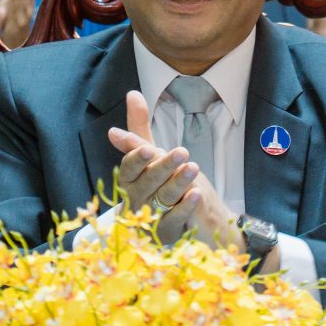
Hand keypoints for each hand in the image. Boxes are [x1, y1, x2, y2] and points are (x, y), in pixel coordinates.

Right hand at [108, 91, 243, 248]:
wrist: (179, 219)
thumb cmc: (160, 183)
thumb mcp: (151, 155)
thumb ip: (140, 128)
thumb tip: (132, 94)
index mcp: (130, 180)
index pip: (129, 169)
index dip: (137, 159)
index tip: (148, 149)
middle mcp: (137, 199)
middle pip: (147, 182)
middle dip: (163, 167)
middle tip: (182, 152)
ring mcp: (151, 218)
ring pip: (163, 199)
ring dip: (178, 183)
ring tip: (192, 168)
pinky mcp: (167, 232)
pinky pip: (175, 220)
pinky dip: (185, 208)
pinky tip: (196, 194)